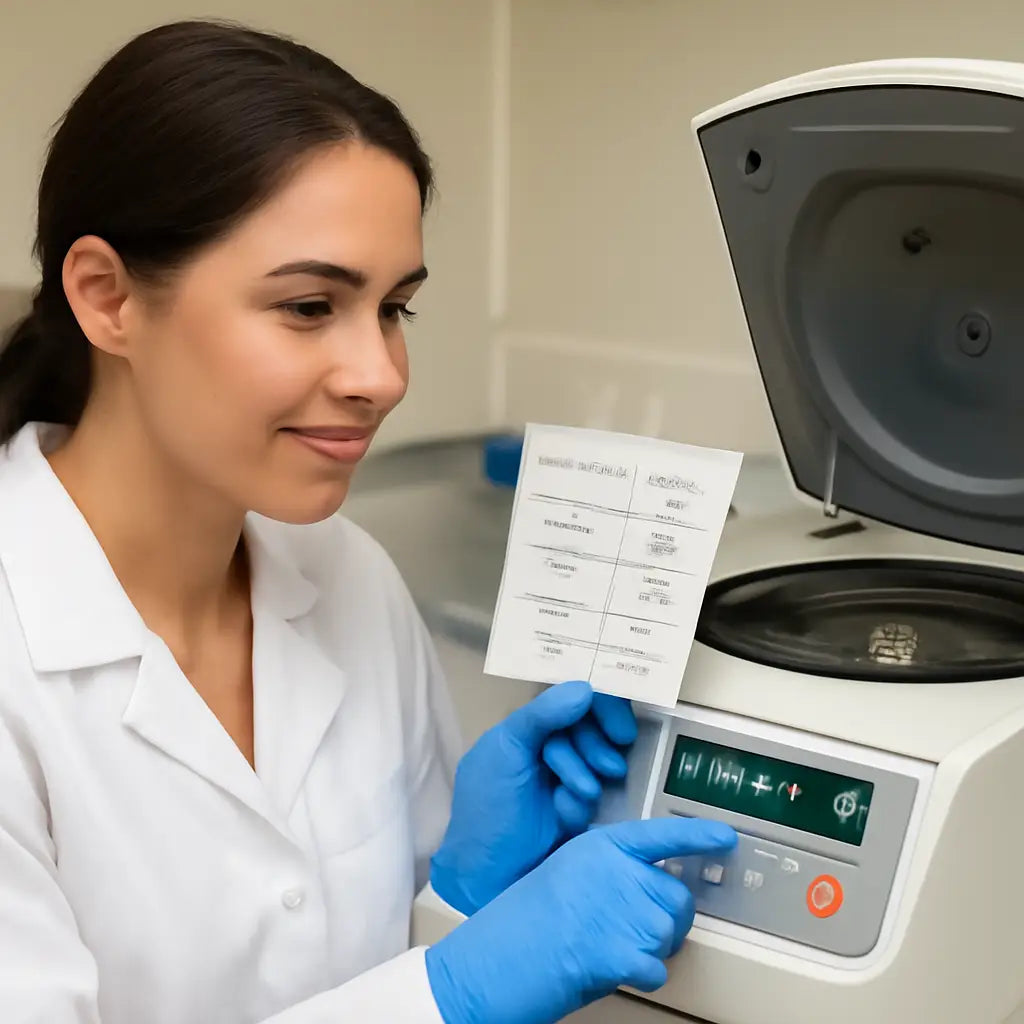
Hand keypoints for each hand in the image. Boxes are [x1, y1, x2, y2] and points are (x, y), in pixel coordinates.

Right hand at [425, 815, 737, 1023]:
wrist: (498, 957)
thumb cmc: (525, 921)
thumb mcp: (567, 875)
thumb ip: (609, 872)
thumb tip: (646, 891)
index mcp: (600, 847)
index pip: (659, 837)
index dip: (698, 837)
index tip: (726, 836)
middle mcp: (617, 871)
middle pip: (676, 895)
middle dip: (667, 919)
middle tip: (632, 932)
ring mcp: (623, 910)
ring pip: (670, 934)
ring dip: (650, 949)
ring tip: (607, 948)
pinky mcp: (624, 950)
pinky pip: (657, 968)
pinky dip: (641, 976)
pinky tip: (610, 969)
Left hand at [430, 680, 635, 914]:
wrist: (487, 877)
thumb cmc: (488, 807)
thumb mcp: (505, 751)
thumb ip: (541, 715)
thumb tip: (586, 688)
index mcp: (525, 730)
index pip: (569, 700)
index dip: (600, 707)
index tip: (620, 728)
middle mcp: (545, 749)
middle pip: (589, 728)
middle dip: (596, 746)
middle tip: (608, 767)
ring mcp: (562, 781)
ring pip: (594, 762)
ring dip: (589, 775)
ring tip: (582, 795)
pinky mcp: (574, 813)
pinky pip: (593, 797)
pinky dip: (582, 803)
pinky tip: (567, 819)